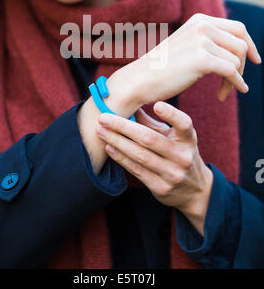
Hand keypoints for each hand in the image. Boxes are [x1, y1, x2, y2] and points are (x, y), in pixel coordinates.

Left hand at [96, 101, 213, 235]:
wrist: (195, 190)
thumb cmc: (178, 153)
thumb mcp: (173, 136)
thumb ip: (152, 122)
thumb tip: (129, 104)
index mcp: (188, 139)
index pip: (184, 124)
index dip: (171, 114)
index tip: (157, 104)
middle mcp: (182, 156)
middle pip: (150, 139)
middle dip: (123, 127)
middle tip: (104, 118)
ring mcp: (172, 174)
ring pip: (139, 155)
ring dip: (117, 142)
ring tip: (101, 131)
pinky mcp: (160, 188)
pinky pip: (136, 170)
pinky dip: (120, 157)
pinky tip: (109, 147)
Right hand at [135, 13, 261, 104]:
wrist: (140, 80)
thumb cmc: (162, 68)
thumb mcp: (186, 46)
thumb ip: (208, 41)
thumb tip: (241, 48)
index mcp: (199, 20)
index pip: (238, 28)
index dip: (250, 45)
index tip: (255, 60)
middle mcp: (202, 25)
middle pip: (241, 43)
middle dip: (244, 64)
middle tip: (237, 81)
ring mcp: (202, 40)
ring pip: (237, 60)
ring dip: (234, 79)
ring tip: (222, 92)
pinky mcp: (202, 59)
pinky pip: (231, 72)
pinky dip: (234, 85)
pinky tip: (225, 95)